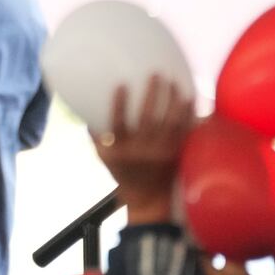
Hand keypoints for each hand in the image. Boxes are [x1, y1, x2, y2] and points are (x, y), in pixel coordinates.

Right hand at [92, 76, 193, 223]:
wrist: (148, 200)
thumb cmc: (122, 175)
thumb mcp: (102, 158)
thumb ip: (94, 137)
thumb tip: (84, 112)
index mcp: (121, 149)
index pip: (118, 124)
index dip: (119, 105)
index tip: (121, 84)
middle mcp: (142, 150)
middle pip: (148, 119)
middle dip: (153, 96)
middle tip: (157, 74)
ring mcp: (162, 152)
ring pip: (170, 123)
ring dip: (173, 101)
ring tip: (175, 82)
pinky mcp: (176, 154)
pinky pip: (184, 131)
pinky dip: (188, 115)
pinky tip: (190, 99)